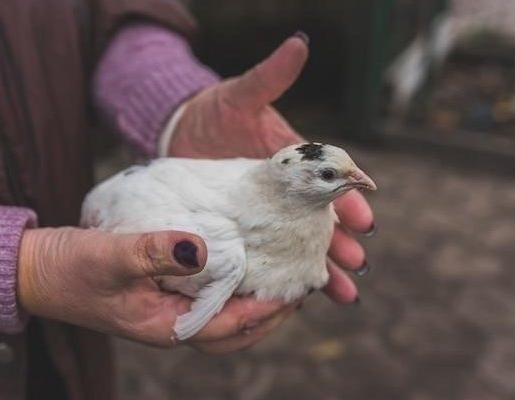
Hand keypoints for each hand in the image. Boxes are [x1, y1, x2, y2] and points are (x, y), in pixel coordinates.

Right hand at [17, 227, 297, 352]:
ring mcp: (165, 314)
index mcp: (165, 326)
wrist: (38, 271)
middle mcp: (171, 325)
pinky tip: (237, 265)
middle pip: (234, 332)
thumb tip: (203, 247)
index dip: (267, 308)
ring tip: (277, 279)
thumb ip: (156, 251)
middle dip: (270, 314)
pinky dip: (229, 290)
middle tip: (299, 288)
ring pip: (222, 319)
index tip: (297, 286)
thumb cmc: (71, 269)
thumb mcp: (112, 256)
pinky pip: (206, 301)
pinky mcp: (160, 297)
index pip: (231, 326)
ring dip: (252, 304)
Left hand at [170, 34, 374, 304]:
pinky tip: (300, 294)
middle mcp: (288, 190)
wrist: (179, 133)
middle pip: (321, 219)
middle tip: (357, 264)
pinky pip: (271, 252)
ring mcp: (267, 212)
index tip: (364, 217)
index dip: (348, 198)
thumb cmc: (214, 112)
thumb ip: (269, 78)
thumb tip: (300, 45)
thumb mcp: (240, 96)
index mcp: (295, 160)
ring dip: (322, 267)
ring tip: (343, 293)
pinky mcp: (246, 227)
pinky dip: (286, 272)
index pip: (329, 180)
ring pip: (301, 242)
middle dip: (340, 241)